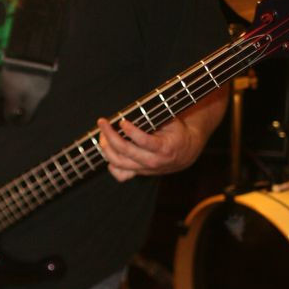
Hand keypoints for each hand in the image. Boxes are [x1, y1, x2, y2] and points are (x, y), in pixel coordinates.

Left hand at [98, 88, 228, 182]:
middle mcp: (153, 161)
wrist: (186, 152)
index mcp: (164, 148)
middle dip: (110, 135)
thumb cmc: (176, 132)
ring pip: (119, 162)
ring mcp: (144, 169)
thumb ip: (156, 119)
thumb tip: (136, 113)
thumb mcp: (172, 122)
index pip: (144, 141)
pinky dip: (112, 165)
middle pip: (126, 151)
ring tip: (102, 134)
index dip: (131, 131)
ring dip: (106, 147)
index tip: (122, 121)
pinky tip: (109, 152)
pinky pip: (121, 175)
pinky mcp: (139, 173)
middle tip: (102, 122)